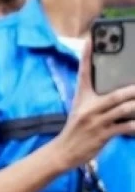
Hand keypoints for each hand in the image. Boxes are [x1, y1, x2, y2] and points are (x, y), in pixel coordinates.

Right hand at [53, 37, 134, 171]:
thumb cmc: (76, 128)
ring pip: (122, 109)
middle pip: (116, 94)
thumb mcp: (80, 108)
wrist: (63, 152)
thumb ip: (94, 95)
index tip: (92, 39)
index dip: (87, 55)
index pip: (84, 73)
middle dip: (133, 89)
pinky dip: (134, 125)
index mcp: (83, 97)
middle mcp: (90, 108)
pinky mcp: (102, 136)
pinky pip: (123, 127)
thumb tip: (113, 88)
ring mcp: (96, 122)